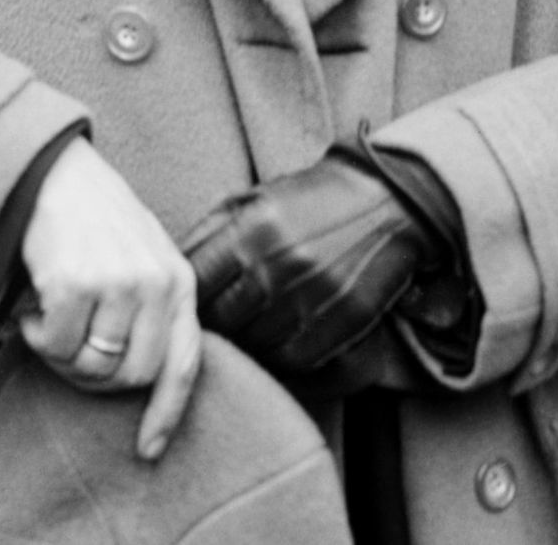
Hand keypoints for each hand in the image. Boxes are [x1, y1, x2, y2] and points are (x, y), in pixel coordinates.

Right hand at [19, 137, 200, 460]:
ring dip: (62, 354)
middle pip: (133, 376)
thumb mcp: (139, 254)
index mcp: (177, 278)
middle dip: (95, 378)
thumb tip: (137, 379)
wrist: (49, 168)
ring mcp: (118, 283)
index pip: (184, 362)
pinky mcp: (77, 283)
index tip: (147, 450)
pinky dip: (37, 334)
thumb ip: (150, 306)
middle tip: (67, 349)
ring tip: (51, 316)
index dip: (166, 413)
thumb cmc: (91, 217)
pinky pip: (56, 346)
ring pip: (92, 367)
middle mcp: (156, 282)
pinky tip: (34, 303)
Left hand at [183, 149, 447, 385]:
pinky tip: (278, 338)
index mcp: (250, 230)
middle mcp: (277, 267)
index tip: (189, 300)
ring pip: (256, 344)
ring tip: (248, 329)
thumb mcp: (255, 198)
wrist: (384, 199)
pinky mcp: (342, 321)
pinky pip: (294, 359)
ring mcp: (311, 297)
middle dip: (214, 323)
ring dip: (246, 341)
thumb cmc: (310, 198)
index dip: (188, 297)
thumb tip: (173, 266)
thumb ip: (211, 230)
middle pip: (222, 320)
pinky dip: (280, 355)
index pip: (197, 283)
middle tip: (216, 322)